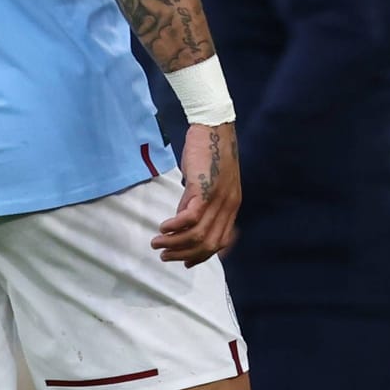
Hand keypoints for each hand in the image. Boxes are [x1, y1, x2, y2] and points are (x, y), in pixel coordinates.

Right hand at [152, 121, 240, 266]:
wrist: (215, 127)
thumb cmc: (209, 152)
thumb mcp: (206, 183)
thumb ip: (195, 203)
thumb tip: (180, 223)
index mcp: (231, 206)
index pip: (220, 242)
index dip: (202, 256)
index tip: (185, 263)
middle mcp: (228, 206)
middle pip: (209, 244)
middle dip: (185, 255)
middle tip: (166, 256)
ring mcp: (218, 199)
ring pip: (198, 235)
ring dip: (175, 244)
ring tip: (158, 243)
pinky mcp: (204, 190)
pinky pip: (190, 218)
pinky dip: (175, 227)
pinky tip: (163, 227)